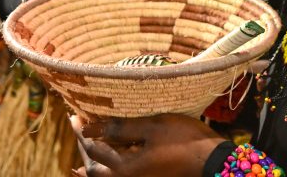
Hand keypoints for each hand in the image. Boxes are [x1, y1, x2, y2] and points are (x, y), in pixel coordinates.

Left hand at [70, 113, 223, 176]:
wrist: (212, 162)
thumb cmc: (184, 140)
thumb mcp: (152, 128)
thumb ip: (120, 128)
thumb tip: (90, 126)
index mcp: (124, 169)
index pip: (93, 148)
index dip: (83, 131)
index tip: (74, 116)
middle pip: (94, 168)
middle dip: (85, 148)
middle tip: (80, 127)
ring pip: (106, 175)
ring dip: (95, 160)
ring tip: (89, 145)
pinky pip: (118, 176)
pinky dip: (108, 168)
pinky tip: (112, 159)